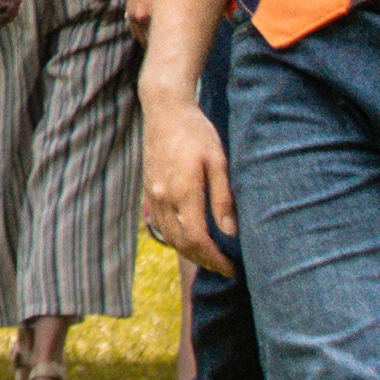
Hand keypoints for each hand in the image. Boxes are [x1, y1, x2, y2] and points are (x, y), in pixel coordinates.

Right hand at [143, 94, 237, 274]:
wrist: (165, 110)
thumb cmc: (196, 132)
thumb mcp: (218, 161)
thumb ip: (222, 197)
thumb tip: (230, 231)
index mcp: (182, 193)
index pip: (198, 240)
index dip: (215, 259)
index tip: (232, 267)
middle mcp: (163, 198)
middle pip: (182, 244)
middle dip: (204, 261)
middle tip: (225, 268)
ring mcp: (152, 195)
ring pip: (169, 237)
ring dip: (189, 253)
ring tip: (210, 258)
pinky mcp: (148, 190)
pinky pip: (159, 224)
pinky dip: (174, 239)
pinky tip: (188, 240)